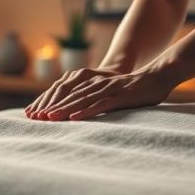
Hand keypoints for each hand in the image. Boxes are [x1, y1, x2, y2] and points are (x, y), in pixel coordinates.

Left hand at [25, 67, 175, 120]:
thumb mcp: (111, 94)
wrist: (158, 76)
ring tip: (49, 118)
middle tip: (36, 118)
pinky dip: (87, 111)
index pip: (67, 94)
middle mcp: (97, 84)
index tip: (36, 115)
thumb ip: (96, 100)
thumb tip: (80, 112)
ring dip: (65, 109)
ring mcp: (108, 89)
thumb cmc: (135, 89)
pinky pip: (101, 105)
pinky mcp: (120, 96)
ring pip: (82, 100)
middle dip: (52, 107)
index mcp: (92, 84)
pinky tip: (76, 118)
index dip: (50, 103)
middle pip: (70, 96)